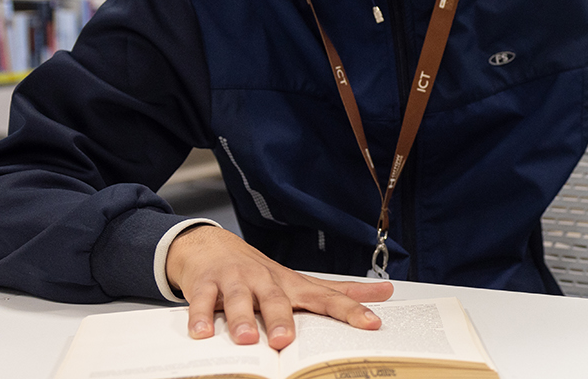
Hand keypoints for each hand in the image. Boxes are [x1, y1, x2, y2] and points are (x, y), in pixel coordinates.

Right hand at [166, 224, 392, 349]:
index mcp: (292, 285)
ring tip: (248, 339)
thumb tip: (387, 292)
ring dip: (242, 319)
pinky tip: (201, 333)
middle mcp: (265, 280)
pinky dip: (199, 317)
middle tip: (287, 340)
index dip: (351, 310)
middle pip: (277, 300)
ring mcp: (235, 281)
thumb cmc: (261, 273)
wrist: (211, 246)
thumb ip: (341, 292)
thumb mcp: (302, 283)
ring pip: (238, 300)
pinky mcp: (205, 285)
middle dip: (282, 319)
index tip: (372, 324)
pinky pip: (200, 302)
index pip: (327, 298)